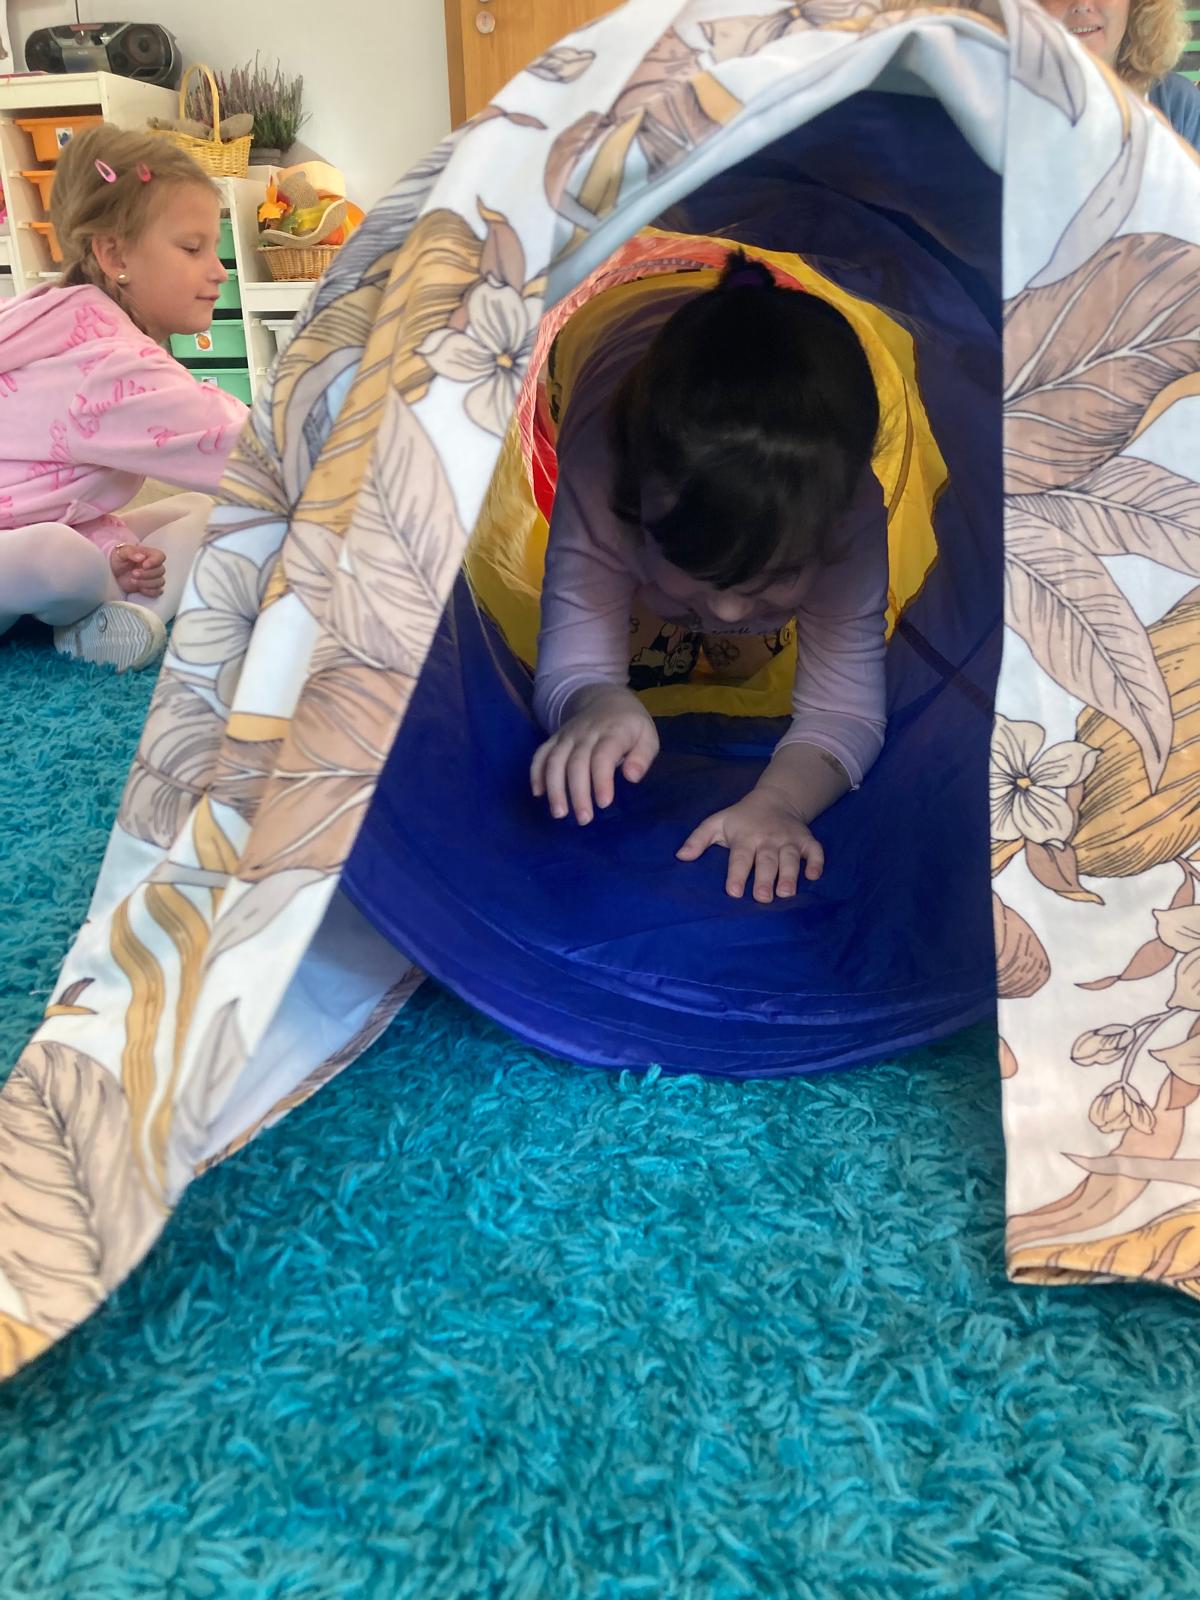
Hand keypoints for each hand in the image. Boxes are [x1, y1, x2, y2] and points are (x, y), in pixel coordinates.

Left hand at [110, 543, 165, 598]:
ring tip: (133, 580)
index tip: (144, 565)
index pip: (160, 556)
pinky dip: (150, 591)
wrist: (114, 572)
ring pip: (160, 582)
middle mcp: (154, 566)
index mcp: (149, 554)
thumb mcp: (121, 553)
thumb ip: (130, 552)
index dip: (155, 562)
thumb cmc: (119, 559)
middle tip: (133, 573)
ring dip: (147, 583)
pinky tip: (140, 589)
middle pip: (161, 571)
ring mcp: (154, 577)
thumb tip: (141, 557)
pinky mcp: (151, 587)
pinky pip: (158, 591)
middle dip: (147, 574)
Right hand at [531, 685, 658, 824]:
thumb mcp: (648, 736)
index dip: (602, 780)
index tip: (604, 803)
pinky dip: (536, 773)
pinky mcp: (554, 739)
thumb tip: (632, 777)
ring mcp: (567, 736)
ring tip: (559, 813)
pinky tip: (538, 793)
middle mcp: (586, 733)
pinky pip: (541, 754)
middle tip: (583, 818)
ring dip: (554, 788)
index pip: (603, 756)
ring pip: (555, 760)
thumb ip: (643, 756)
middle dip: (577, 792)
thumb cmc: (630, 726)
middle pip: (577, 763)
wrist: (605, 700)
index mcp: (613, 732)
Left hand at [677, 787, 824, 901]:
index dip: (736, 874)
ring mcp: (789, 839)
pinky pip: (815, 851)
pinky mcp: (807, 840)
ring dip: (789, 875)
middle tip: (762, 897)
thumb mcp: (717, 823)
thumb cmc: (741, 818)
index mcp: (745, 837)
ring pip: (791, 858)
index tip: (733, 891)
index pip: (740, 857)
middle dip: (765, 878)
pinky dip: (817, 862)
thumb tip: (680, 856)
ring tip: (786, 892)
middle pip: (767, 860)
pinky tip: (814, 875)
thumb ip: (698, 839)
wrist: (774, 799)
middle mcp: (768, 839)